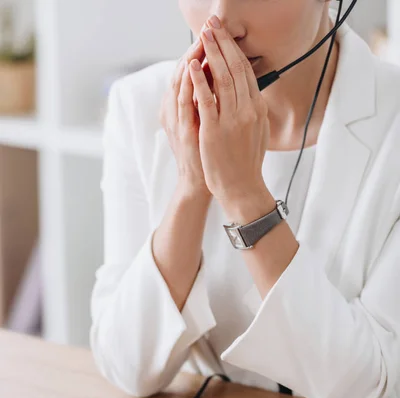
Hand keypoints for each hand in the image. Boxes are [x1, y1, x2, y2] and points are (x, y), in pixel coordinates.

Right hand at [159, 35, 212, 201]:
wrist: (200, 183)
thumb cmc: (208, 155)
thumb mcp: (209, 125)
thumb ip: (210, 103)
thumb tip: (223, 82)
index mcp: (184, 106)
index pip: (193, 70)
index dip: (204, 50)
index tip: (218, 33)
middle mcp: (176, 108)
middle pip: (186, 69)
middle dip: (199, 47)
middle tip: (210, 27)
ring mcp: (177, 118)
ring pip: (181, 80)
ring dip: (191, 57)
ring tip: (202, 38)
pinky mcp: (181, 129)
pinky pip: (183, 101)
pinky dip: (188, 83)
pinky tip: (193, 67)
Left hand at [188, 18, 269, 207]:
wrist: (242, 188)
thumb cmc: (246, 163)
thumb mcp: (257, 132)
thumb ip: (252, 110)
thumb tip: (249, 94)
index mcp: (257, 108)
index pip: (246, 71)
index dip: (234, 50)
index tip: (224, 35)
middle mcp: (248, 110)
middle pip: (236, 69)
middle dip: (223, 43)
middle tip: (213, 24)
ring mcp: (232, 120)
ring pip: (223, 79)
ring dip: (212, 54)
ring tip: (204, 36)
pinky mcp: (216, 131)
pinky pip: (207, 101)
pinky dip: (200, 82)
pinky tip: (193, 66)